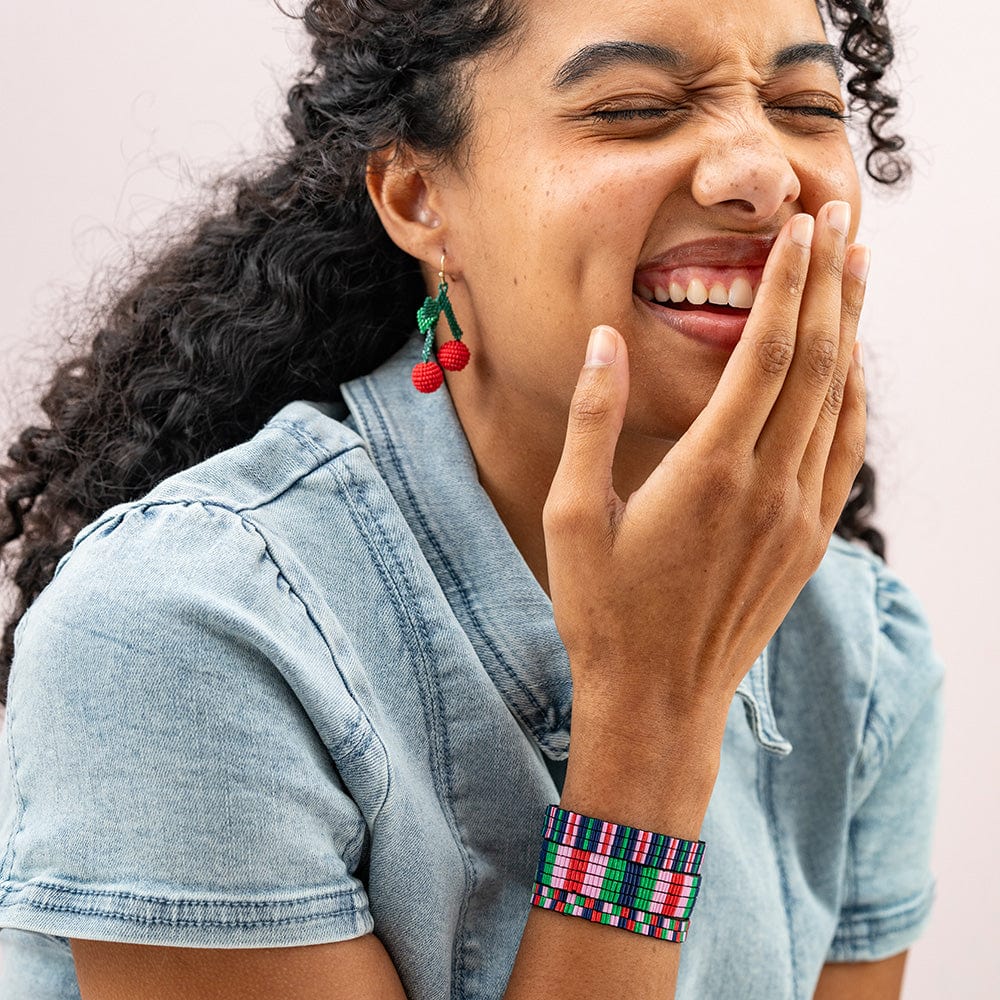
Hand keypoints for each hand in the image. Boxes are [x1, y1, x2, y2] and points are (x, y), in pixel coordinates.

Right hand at [543, 202, 868, 743]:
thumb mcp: (571, 514)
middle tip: (842, 216)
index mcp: (708, 471)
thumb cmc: (604, 610)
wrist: (659, 699)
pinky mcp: (808, 540)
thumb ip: (592, 420)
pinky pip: (845, 452)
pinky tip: (855, 366)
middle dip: (829, 281)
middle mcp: (766, 485)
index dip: (785, 282)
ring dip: (852, 329)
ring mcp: (796, 515)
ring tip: (859, 268)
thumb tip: (604, 339)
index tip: (799, 226)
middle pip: (815, 361)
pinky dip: (855, 397)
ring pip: (840, 401)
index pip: (764, 352)